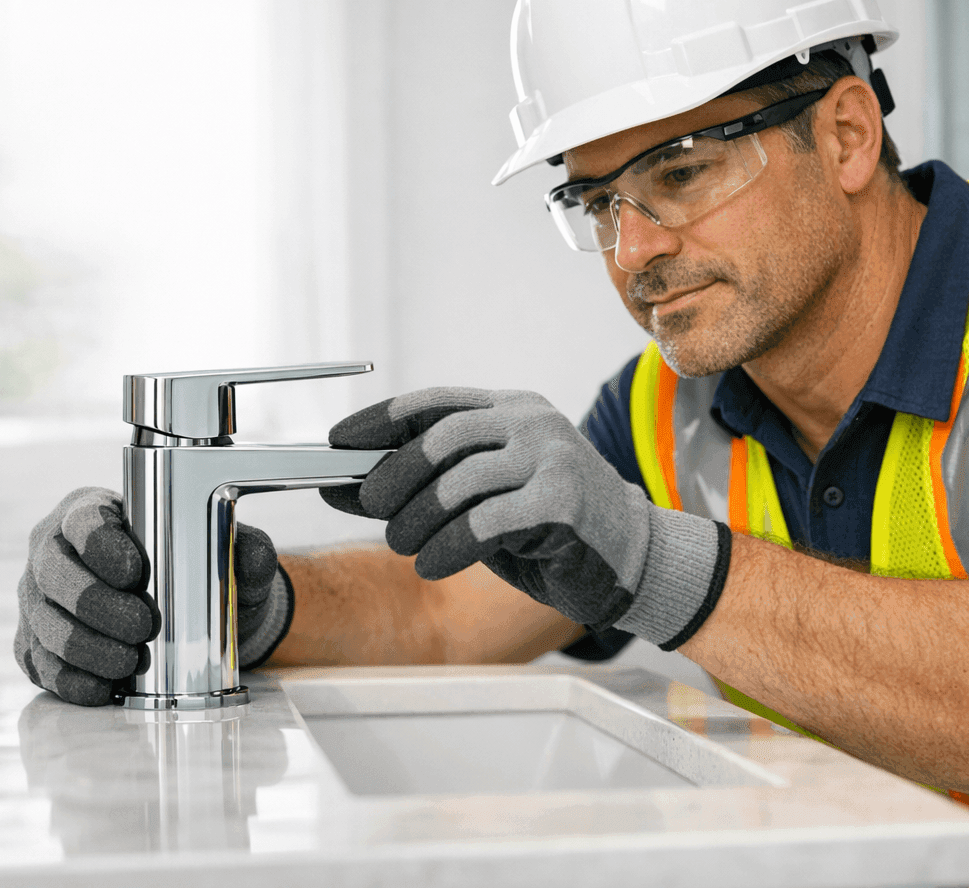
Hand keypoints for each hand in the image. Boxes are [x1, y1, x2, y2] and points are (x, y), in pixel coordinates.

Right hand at [14, 487, 291, 705]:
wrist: (187, 616)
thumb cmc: (197, 570)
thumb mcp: (229, 554)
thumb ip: (247, 548)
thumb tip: (250, 558)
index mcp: (92, 513)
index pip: (84, 521)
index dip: (102, 546)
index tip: (135, 573)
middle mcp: (53, 552)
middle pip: (54, 573)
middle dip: (97, 605)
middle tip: (143, 626)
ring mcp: (37, 601)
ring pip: (46, 624)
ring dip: (88, 648)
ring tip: (130, 660)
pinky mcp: (35, 646)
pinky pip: (42, 666)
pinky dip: (74, 681)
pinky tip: (105, 687)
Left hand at [321, 388, 729, 648]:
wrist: (631, 558)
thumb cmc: (548, 529)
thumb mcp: (482, 499)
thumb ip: (422, 487)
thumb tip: (343, 486)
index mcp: (512, 410)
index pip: (433, 403)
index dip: (379, 421)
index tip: (337, 443)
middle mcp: (532, 424)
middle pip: (440, 437)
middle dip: (394, 475)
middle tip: (373, 508)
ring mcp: (551, 459)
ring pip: (458, 481)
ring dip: (417, 519)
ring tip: (403, 545)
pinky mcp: (561, 503)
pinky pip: (484, 522)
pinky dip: (447, 547)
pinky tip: (433, 565)